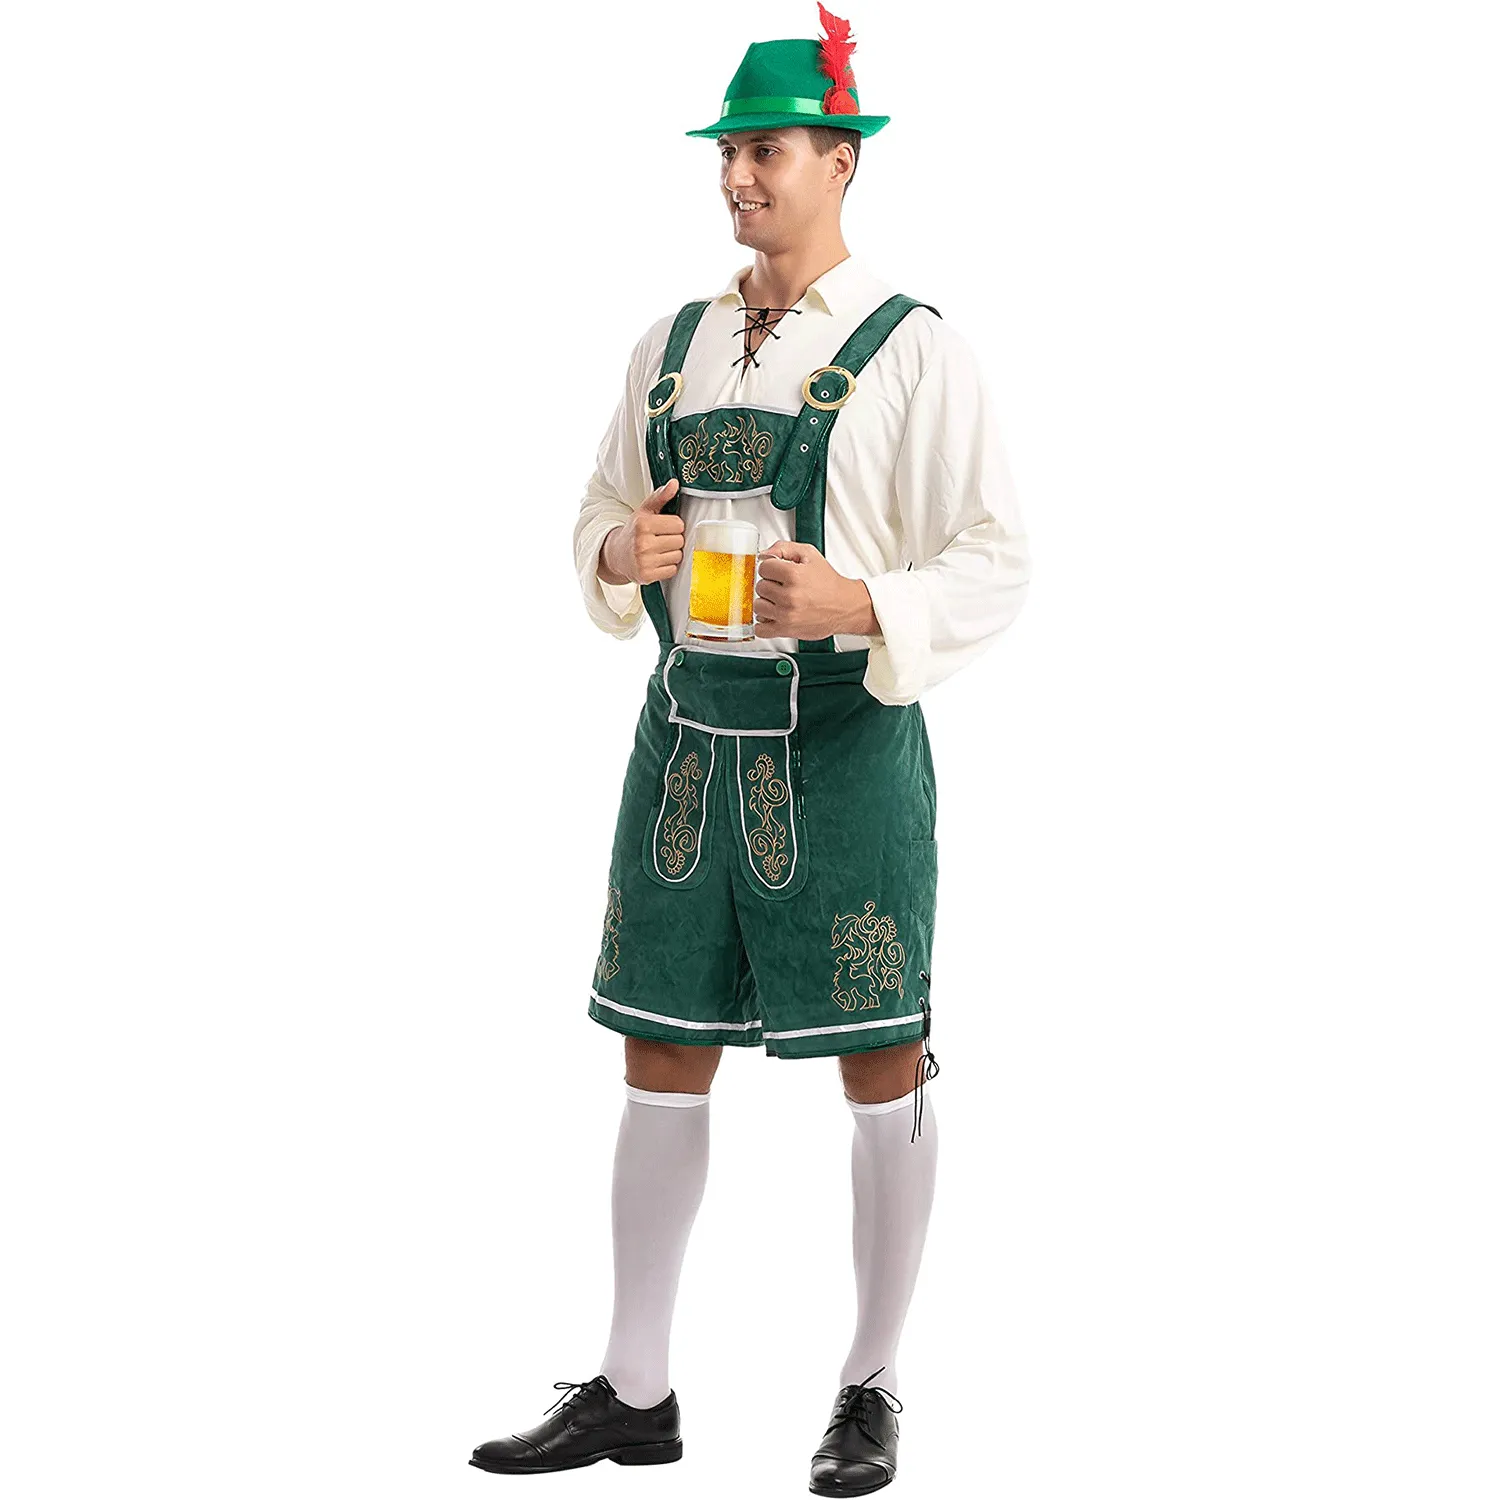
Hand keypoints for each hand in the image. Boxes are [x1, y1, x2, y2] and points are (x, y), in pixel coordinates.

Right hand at [599, 478, 683, 584]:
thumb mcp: (644, 511)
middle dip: (674, 540)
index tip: (665, 527)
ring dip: (672, 554)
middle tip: (661, 540)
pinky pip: (672, 570)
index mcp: (643, 524)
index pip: (678, 525)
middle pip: (680, 541)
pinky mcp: (647, 575)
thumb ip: (660, 497)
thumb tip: (674, 483)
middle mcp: (643, 543)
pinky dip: (668, 567)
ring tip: (659, 550)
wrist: (616, 555)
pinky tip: (657, 561)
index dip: (674, 526)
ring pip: (678, 556)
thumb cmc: (634, 531)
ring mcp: (645, 561)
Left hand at [753, 540, 875, 638]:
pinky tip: (774, 616)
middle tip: (782, 586)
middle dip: (770, 585)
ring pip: (758, 606)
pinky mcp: (786, 630)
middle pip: (760, 587)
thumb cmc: (829, 583)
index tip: (777, 572)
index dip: (770, 568)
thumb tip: (764, 555)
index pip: (763, 567)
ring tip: (780, 601)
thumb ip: (784, 548)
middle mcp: (789, 596)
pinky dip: (764, 623)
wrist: (845, 606)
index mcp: (794, 575)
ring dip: (767, 603)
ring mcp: (787, 615)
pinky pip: (761, 629)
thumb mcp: (810, 555)